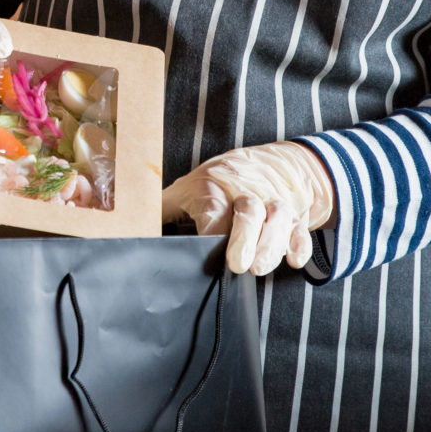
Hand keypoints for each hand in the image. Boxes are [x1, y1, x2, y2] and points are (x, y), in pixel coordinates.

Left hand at [162, 142, 336, 275]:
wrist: (269, 163)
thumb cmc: (220, 181)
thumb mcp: (187, 186)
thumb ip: (162, 207)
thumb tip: (129, 224)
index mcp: (215, 189)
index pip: (213, 208)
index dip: (211, 230)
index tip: (205, 249)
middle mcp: (246, 195)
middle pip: (250, 211)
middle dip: (245, 238)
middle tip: (239, 265)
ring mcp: (273, 205)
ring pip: (278, 219)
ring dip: (272, 244)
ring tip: (260, 268)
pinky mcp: (293, 216)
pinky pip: (301, 229)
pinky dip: (300, 244)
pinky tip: (294, 261)